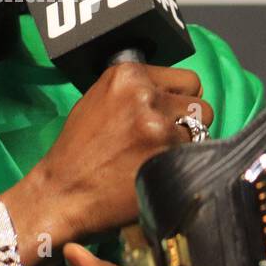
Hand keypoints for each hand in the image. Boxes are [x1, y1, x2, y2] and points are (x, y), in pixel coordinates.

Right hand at [23, 63, 213, 241]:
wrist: (63, 191)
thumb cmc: (79, 150)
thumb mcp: (101, 100)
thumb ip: (138, 91)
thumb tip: (179, 94)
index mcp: (127, 74)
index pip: (187, 80)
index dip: (179, 101)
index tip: (167, 115)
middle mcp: (145, 94)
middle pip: (200, 103)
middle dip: (187, 121)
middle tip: (162, 139)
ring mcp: (158, 124)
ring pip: (202, 129)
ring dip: (187, 143)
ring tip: (159, 155)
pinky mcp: (167, 154)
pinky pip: (196, 154)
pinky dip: (183, 164)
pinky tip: (159, 170)